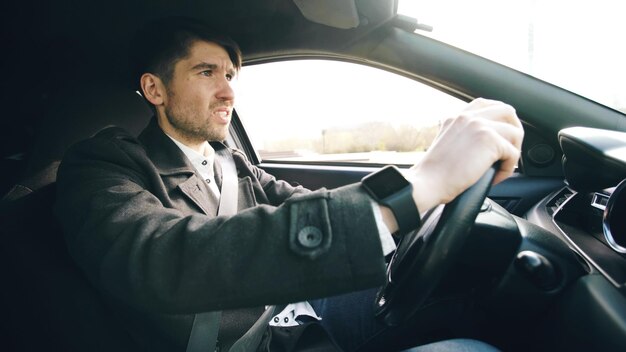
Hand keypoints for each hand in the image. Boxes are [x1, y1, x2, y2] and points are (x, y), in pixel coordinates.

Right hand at [408, 98, 523, 212]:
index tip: (500, 134)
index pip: (486, 104)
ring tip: (501, 167)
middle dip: (514, 130)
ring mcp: (480, 125)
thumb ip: (463, 137)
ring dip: (513, 152)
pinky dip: (508, 169)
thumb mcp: (446, 145)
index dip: (499, 118)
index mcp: (457, 116)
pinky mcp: (489, 140)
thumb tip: (484, 146)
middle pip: (507, 111)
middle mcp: (468, 116)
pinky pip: (513, 153)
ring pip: (515, 132)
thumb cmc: (434, 174)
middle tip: (509, 151)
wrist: (427, 183)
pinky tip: (495, 177)